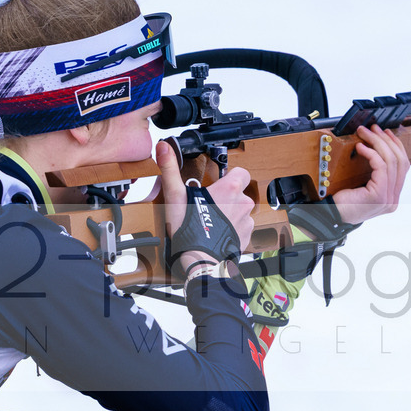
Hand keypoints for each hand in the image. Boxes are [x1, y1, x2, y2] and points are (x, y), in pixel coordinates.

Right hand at [157, 141, 254, 272]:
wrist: (201, 263)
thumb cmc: (190, 231)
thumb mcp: (176, 196)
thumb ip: (170, 169)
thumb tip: (164, 147)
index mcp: (230, 190)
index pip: (242, 172)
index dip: (230, 176)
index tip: (218, 184)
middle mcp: (242, 204)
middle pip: (239, 193)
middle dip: (226, 197)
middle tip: (208, 205)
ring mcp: (246, 221)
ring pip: (240, 211)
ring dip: (230, 214)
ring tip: (211, 221)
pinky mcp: (246, 237)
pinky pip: (242, 228)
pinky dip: (232, 229)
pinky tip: (217, 233)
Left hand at [331, 124, 409, 224]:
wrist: (329, 215)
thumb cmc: (343, 201)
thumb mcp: (364, 184)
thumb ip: (376, 173)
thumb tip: (380, 147)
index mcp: (392, 196)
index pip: (403, 166)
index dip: (396, 146)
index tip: (385, 133)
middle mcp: (393, 199)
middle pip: (400, 161)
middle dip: (387, 140)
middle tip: (374, 128)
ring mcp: (388, 199)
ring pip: (391, 161)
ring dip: (377, 142)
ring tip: (366, 133)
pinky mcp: (379, 196)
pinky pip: (381, 166)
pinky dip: (371, 153)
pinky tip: (361, 147)